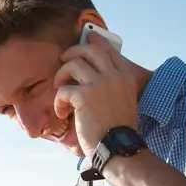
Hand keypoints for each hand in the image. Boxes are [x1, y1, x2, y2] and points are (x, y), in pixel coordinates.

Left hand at [54, 31, 140, 156]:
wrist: (117, 147)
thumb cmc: (115, 128)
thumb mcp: (121, 99)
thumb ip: (111, 83)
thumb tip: (91, 68)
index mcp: (125, 76)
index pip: (108, 50)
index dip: (94, 42)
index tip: (86, 38)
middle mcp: (114, 76)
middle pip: (89, 50)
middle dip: (72, 53)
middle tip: (63, 62)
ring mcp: (100, 84)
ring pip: (73, 64)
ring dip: (61, 76)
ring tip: (61, 92)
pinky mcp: (84, 96)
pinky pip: (63, 90)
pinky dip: (59, 102)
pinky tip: (64, 114)